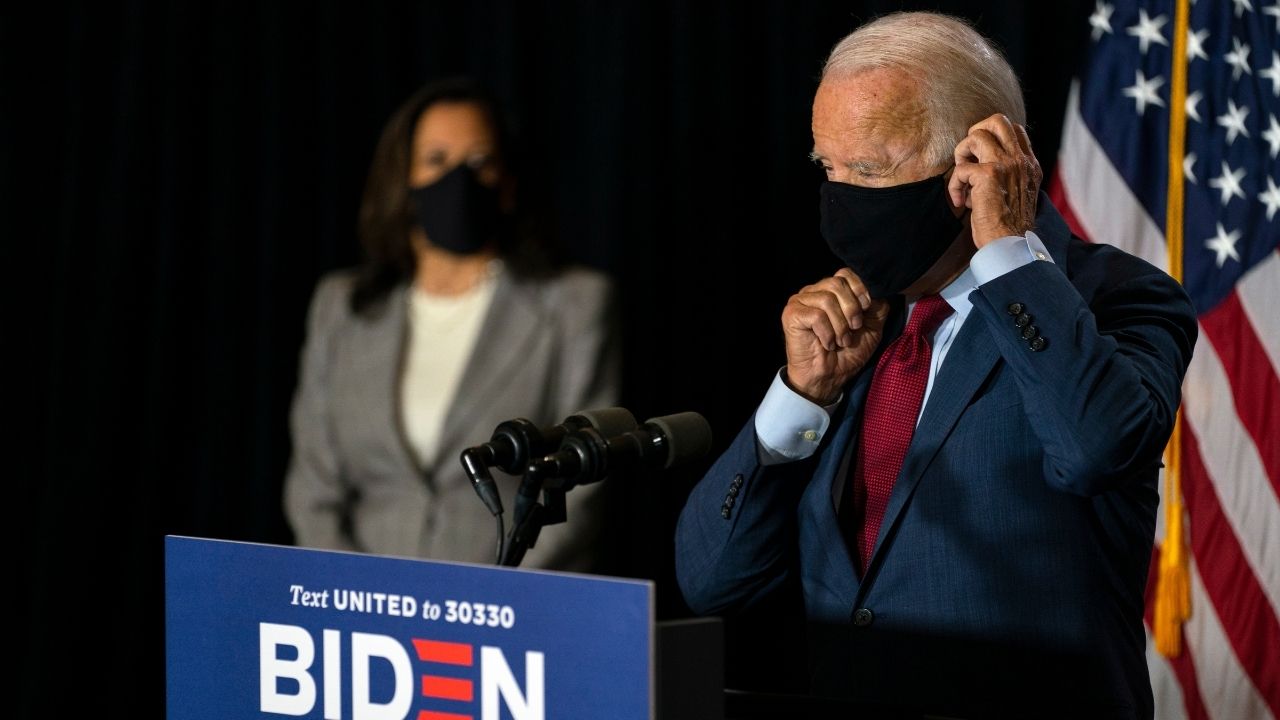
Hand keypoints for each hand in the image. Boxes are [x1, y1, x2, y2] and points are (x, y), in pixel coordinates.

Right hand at [782, 268, 890, 404]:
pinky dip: (827, 333)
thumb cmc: (848, 353)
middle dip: (851, 309)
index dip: (859, 289)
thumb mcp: (872, 327)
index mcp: (831, 291)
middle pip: (837, 283)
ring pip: (827, 299)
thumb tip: (881, 289)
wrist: (830, 377)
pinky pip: (815, 315)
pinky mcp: (791, 315)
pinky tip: (827, 344)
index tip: (865, 310)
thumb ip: (877, 306)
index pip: (845, 273)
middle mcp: (814, 292)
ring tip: (841, 341)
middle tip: (853, 329)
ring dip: (840, 325)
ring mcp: (800, 301)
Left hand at [948, 114, 1042, 247]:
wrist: (1011, 244)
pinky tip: (961, 201)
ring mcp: (1006, 164)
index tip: (981, 160)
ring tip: (963, 178)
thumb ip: (1006, 176)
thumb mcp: (1017, 193)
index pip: (1014, 130)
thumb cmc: (1009, 225)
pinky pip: (961, 168)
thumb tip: (977, 168)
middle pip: (997, 120)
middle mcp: (1020, 160)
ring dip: (961, 154)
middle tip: (969, 157)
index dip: (992, 138)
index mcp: (1029, 164)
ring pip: (976, 135)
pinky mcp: (988, 175)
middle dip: (975, 133)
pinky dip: (954, 185)